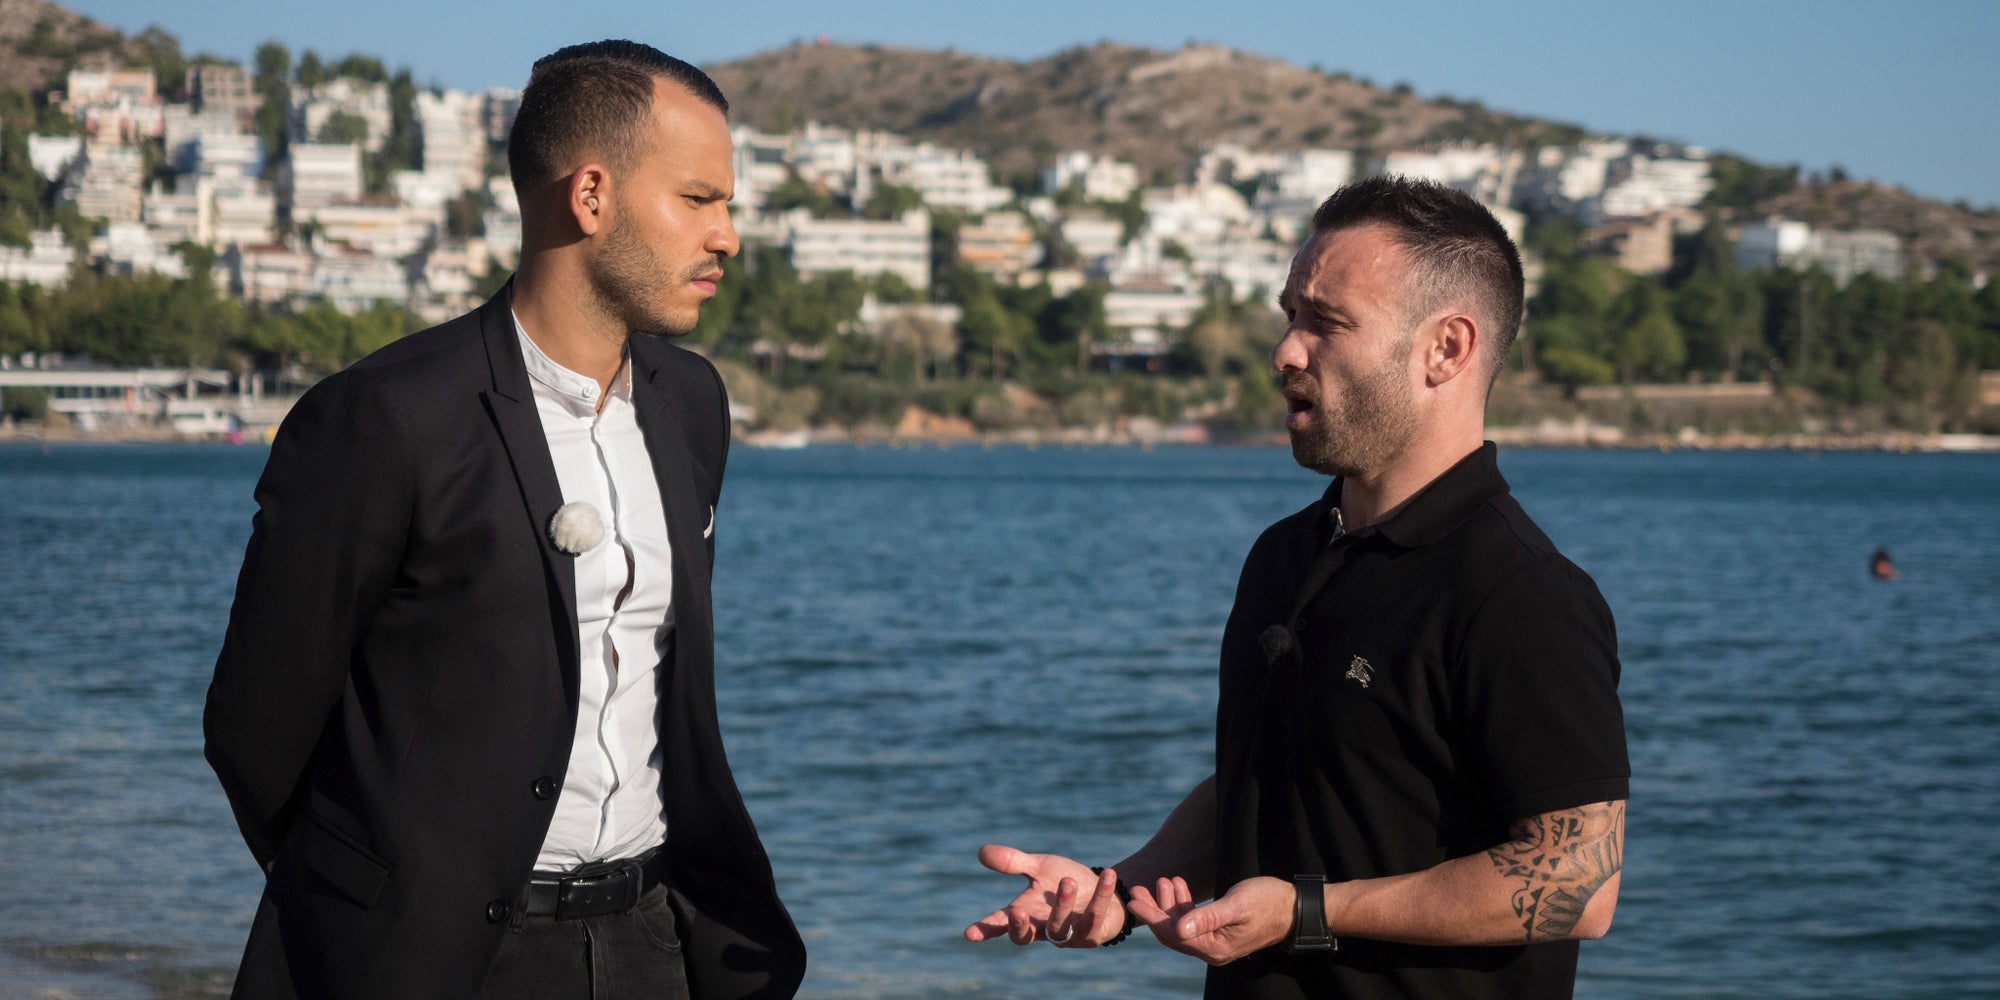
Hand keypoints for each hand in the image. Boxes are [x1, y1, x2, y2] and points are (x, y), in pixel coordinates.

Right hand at [964, 844, 1128, 947]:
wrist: (1102, 890)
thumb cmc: (1065, 881)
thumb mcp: (1039, 868)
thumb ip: (1013, 862)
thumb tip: (981, 851)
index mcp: (1027, 913)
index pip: (1000, 923)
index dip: (985, 929)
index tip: (969, 933)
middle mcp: (1044, 928)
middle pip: (1026, 936)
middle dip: (1020, 926)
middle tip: (1016, 910)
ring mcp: (1068, 935)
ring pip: (1061, 928)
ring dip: (1063, 905)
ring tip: (1067, 880)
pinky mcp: (1093, 934)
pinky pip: (1095, 920)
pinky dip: (1101, 896)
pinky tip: (1106, 874)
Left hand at [1130, 875, 1294, 964]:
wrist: (1295, 907)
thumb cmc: (1268, 902)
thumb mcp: (1236, 905)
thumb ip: (1206, 918)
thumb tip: (1178, 929)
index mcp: (1214, 948)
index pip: (1172, 934)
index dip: (1151, 916)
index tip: (1132, 899)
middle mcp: (1212, 950)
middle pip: (1172, 932)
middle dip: (1154, 910)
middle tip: (1138, 888)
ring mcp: (1216, 943)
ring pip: (1181, 925)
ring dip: (1169, 904)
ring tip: (1164, 880)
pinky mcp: (1220, 932)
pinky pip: (1194, 921)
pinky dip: (1184, 905)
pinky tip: (1179, 886)